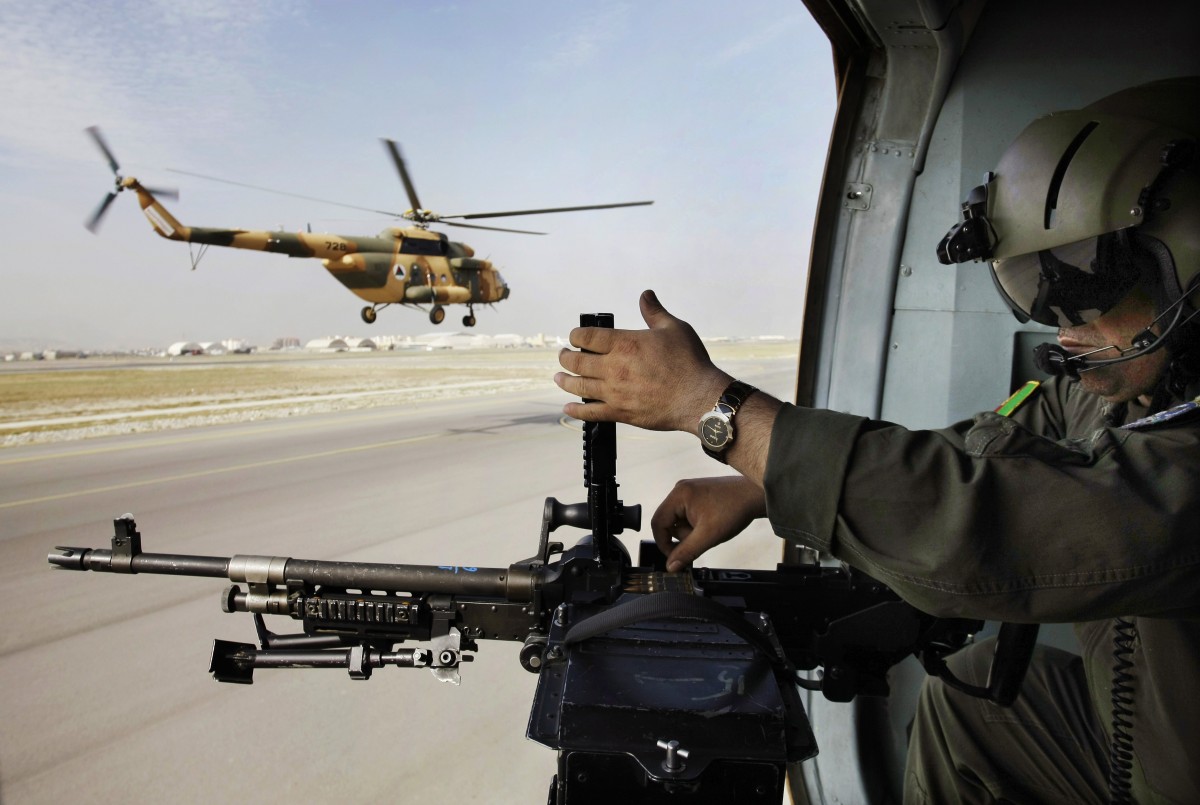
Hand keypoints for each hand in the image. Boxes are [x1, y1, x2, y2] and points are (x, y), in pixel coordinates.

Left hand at [555, 290, 729, 431]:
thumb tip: (645, 295)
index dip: (576, 335)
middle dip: (566, 357)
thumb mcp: (674, 328)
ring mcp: (615, 392)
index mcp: (625, 344)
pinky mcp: (620, 412)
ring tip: (559, 377)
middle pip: (577, 361)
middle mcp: (614, 367)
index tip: (575, 337)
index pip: (587, 337)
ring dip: (565, 381)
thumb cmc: (689, 362)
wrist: (699, 398)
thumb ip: (654, 312)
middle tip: (563, 356)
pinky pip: (591, 412)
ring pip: (579, 386)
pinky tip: (568, 408)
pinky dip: (576, 410)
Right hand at [651, 476, 766, 571]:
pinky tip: (712, 523)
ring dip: (692, 531)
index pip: (658, 523)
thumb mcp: (708, 535)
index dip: (663, 543)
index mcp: (678, 495)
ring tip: (711, 528)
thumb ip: (687, 552)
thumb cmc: (734, 509)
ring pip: (679, 521)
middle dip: (683, 536)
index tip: (675, 557)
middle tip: (703, 537)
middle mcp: (680, 490)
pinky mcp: (697, 496)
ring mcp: (689, 492)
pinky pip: (688, 516)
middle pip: (669, 523)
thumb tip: (671, 566)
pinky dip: (697, 525)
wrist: (755, 495)